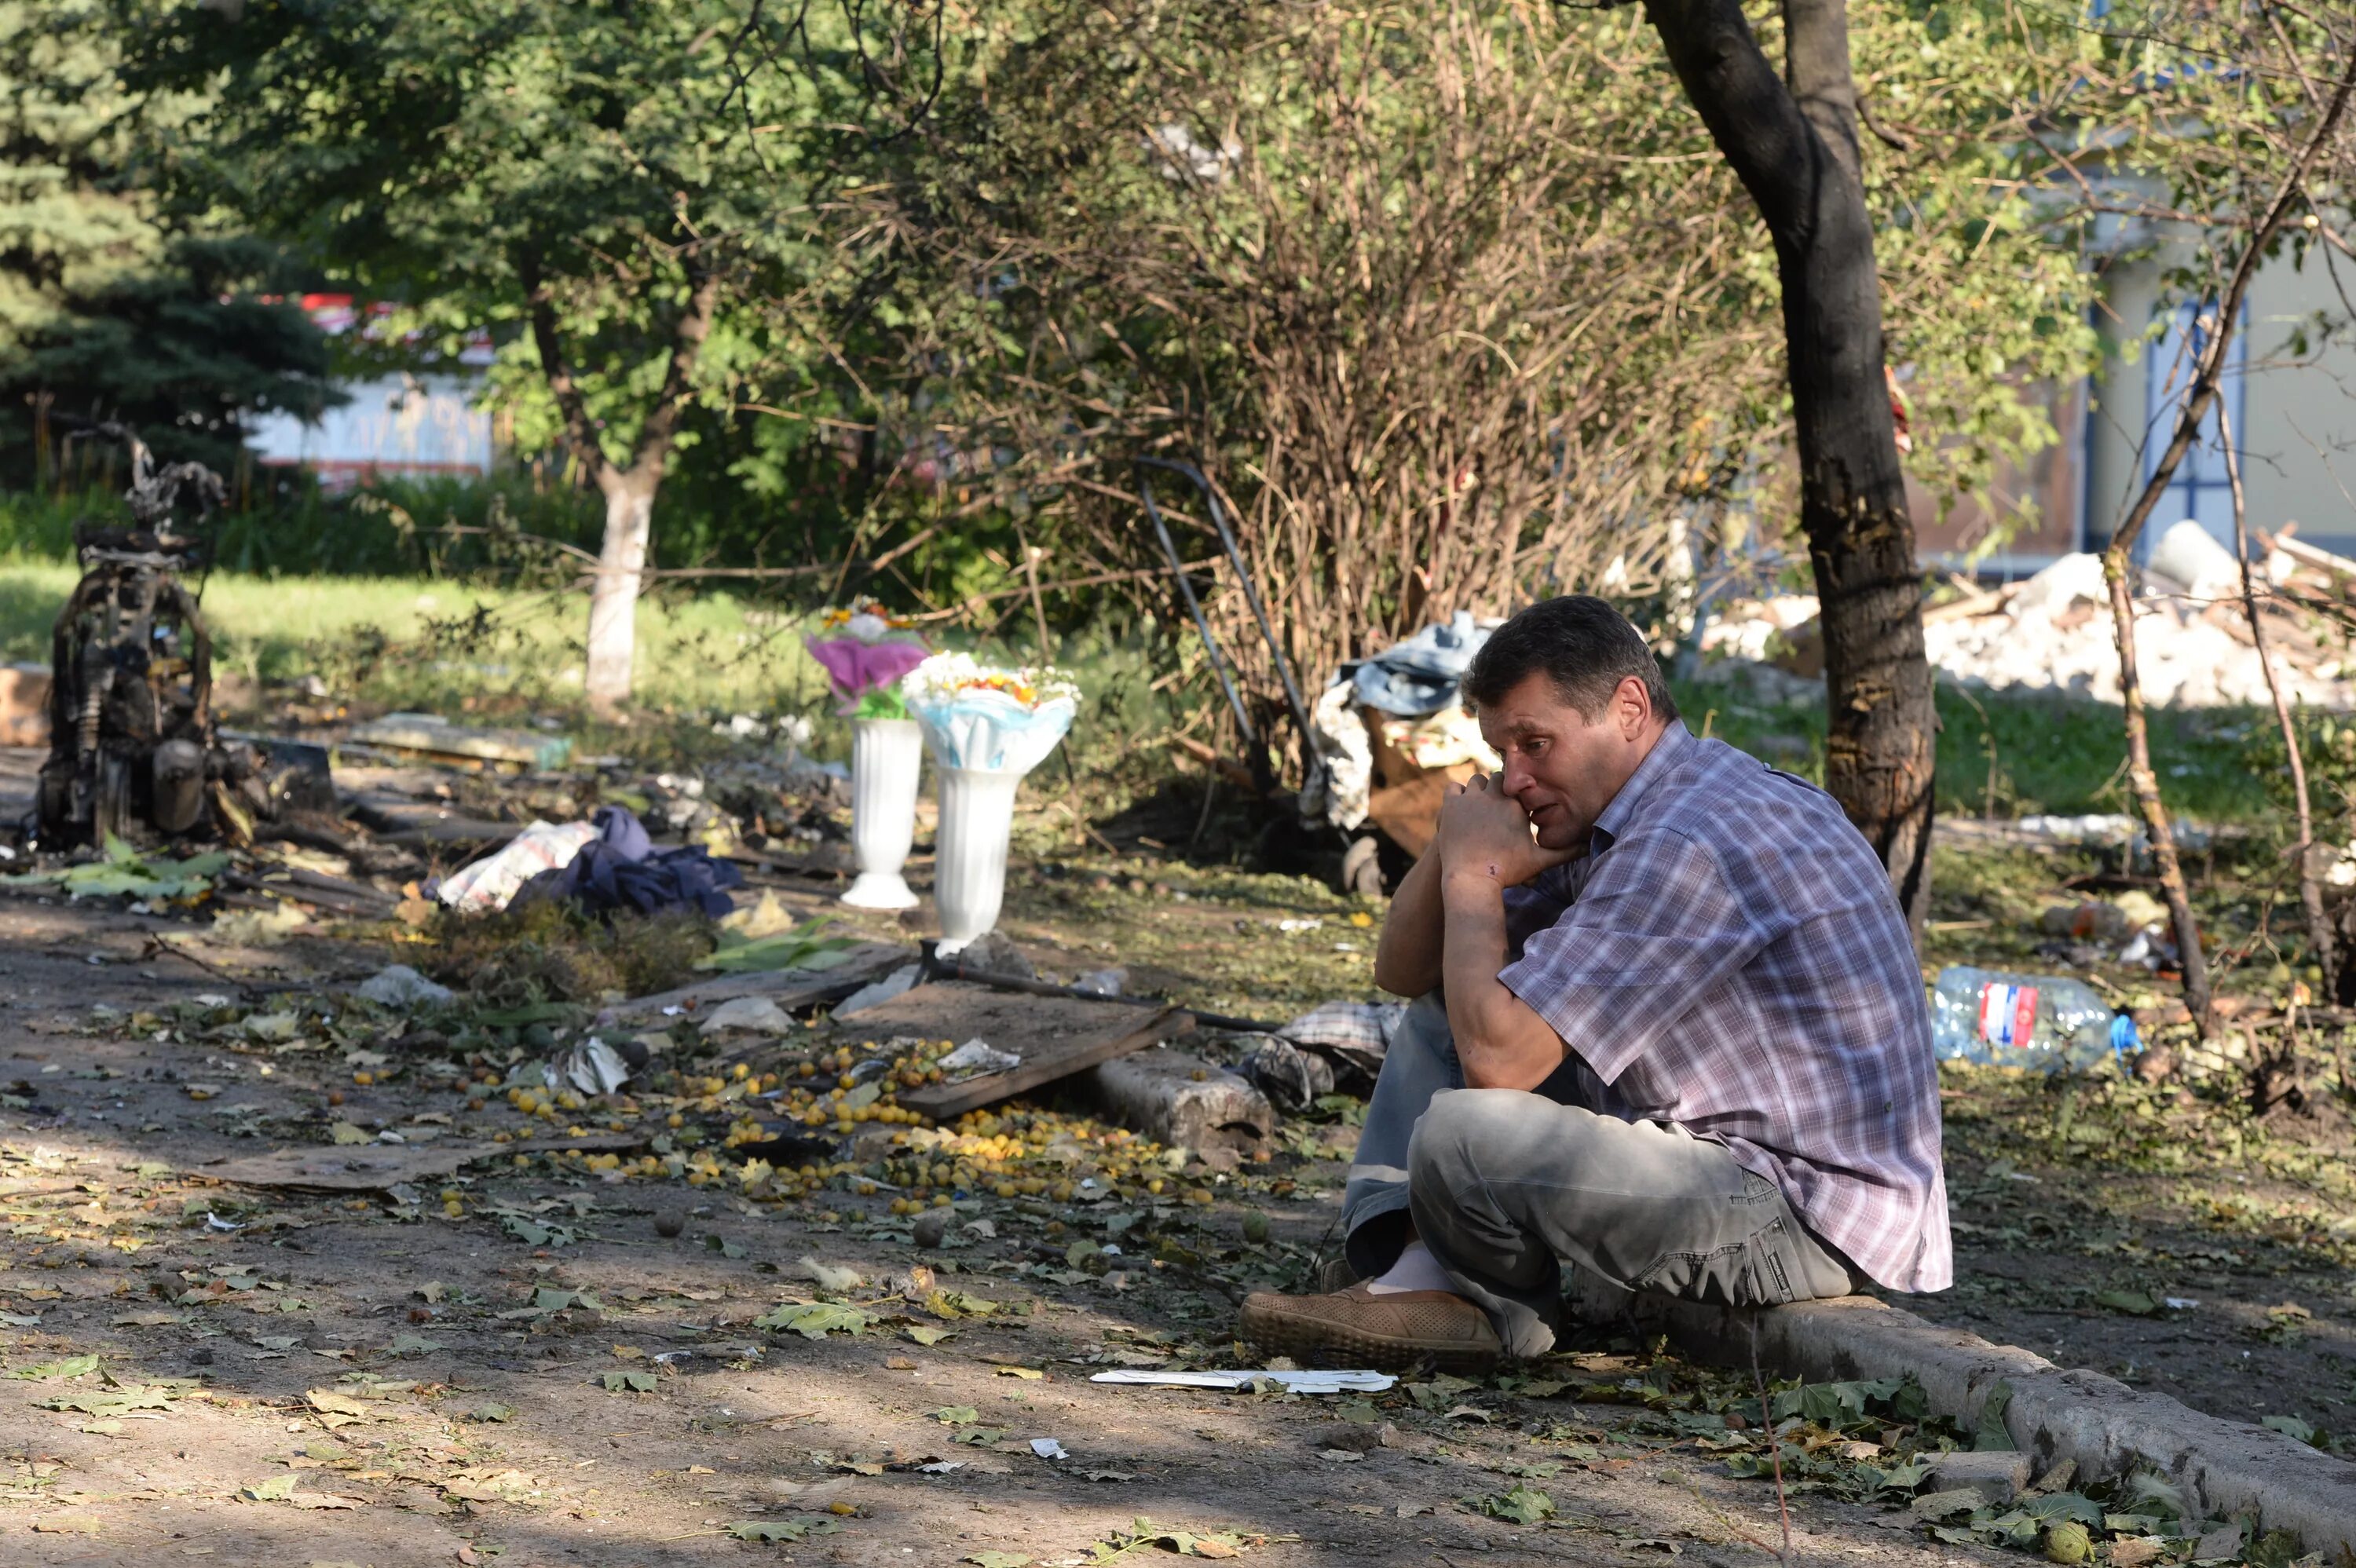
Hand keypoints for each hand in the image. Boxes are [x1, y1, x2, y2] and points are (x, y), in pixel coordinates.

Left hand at [1435, 773, 1576, 889]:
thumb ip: (1564, 853)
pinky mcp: (1451, 805)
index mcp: (1516, 804)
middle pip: (1498, 778)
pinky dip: (1457, 794)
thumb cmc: (1508, 871)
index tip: (1514, 801)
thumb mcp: (1540, 861)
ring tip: (1480, 805)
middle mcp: (1495, 795)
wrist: (1472, 878)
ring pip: (1476, 780)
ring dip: (1479, 789)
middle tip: (1497, 804)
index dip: (1516, 791)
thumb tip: (1588, 849)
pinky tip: (1461, 807)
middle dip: (1499, 788)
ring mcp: (1471, 798)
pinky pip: (1453, 787)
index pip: (1519, 784)